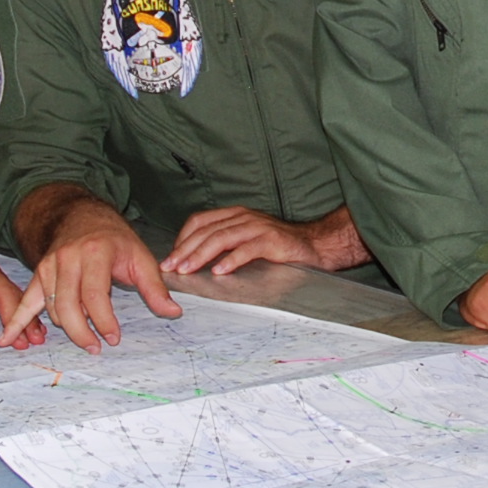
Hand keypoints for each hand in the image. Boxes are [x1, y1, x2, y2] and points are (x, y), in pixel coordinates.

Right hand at [10, 225, 181, 353]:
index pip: (94, 294)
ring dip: (65, 328)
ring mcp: (49, 265)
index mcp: (95, 253)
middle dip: (81, 331)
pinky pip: (27, 300)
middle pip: (67, 304)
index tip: (113, 337)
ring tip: (84, 340)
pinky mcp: (38, 274)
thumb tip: (173, 312)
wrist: (81, 215)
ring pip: (51, 306)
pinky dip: (16, 320)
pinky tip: (7, 339)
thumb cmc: (113, 238)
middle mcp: (68, 258)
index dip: (103, 320)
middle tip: (97, 348)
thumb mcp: (140, 256)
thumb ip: (155, 287)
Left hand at [168, 205, 370, 277]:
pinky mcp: (272, 241)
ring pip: (221, 238)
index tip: (170, 258)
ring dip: (201, 255)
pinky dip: (231, 260)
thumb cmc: (279, 246)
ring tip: (188, 270)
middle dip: (185, 250)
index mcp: (235, 215)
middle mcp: (244, 217)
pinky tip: (219, 272)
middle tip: (171, 268)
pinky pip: (247, 250)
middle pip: (206, 231)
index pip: (200, 221)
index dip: (182, 239)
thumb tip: (195, 261)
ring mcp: (258, 227)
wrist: (316, 245)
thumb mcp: (248, 239)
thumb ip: (227, 244)